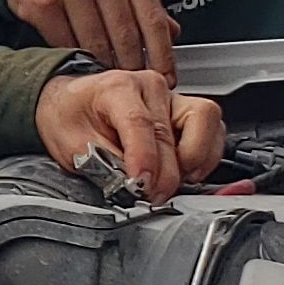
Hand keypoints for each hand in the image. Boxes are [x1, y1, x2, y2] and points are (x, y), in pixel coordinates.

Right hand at [7, 0, 175, 78]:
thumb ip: (140, 3)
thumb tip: (172, 33)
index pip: (152, 17)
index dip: (163, 53)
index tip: (166, 77)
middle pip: (126, 34)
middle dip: (133, 66)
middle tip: (135, 83)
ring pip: (97, 43)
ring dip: (105, 67)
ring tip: (110, 77)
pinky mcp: (44, 2)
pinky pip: (67, 43)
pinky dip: (77, 58)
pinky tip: (82, 63)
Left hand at [33, 66, 224, 203]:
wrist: (72, 102)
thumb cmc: (70, 116)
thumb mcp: (71, 144)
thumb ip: (103, 164)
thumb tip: (130, 186)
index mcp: (116, 88)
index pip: (139, 123)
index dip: (143, 159)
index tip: (141, 186)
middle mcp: (150, 87)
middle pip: (170, 134)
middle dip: (164, 175)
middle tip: (149, 197)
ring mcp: (172, 97)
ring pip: (205, 123)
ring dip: (194, 160)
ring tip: (169, 181)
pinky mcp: (186, 111)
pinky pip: (213, 130)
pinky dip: (206, 155)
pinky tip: (186, 171)